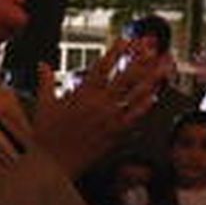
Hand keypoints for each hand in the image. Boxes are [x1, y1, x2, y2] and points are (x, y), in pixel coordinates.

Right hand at [33, 41, 169, 178]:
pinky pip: (133, 118)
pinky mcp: (115, 135)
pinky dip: (144, 107)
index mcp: (82, 94)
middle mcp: (99, 104)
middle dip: (139, 60)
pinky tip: (155, 97)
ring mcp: (109, 119)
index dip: (115, 52)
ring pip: (134, 96)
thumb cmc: (46, 135)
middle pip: (124, 77)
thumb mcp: (44, 105)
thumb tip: (41, 64)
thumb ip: (46, 82)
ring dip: (150, 80)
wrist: (52, 165)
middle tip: (151, 47)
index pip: (101, 67)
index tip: (126, 39)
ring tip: (163, 68)